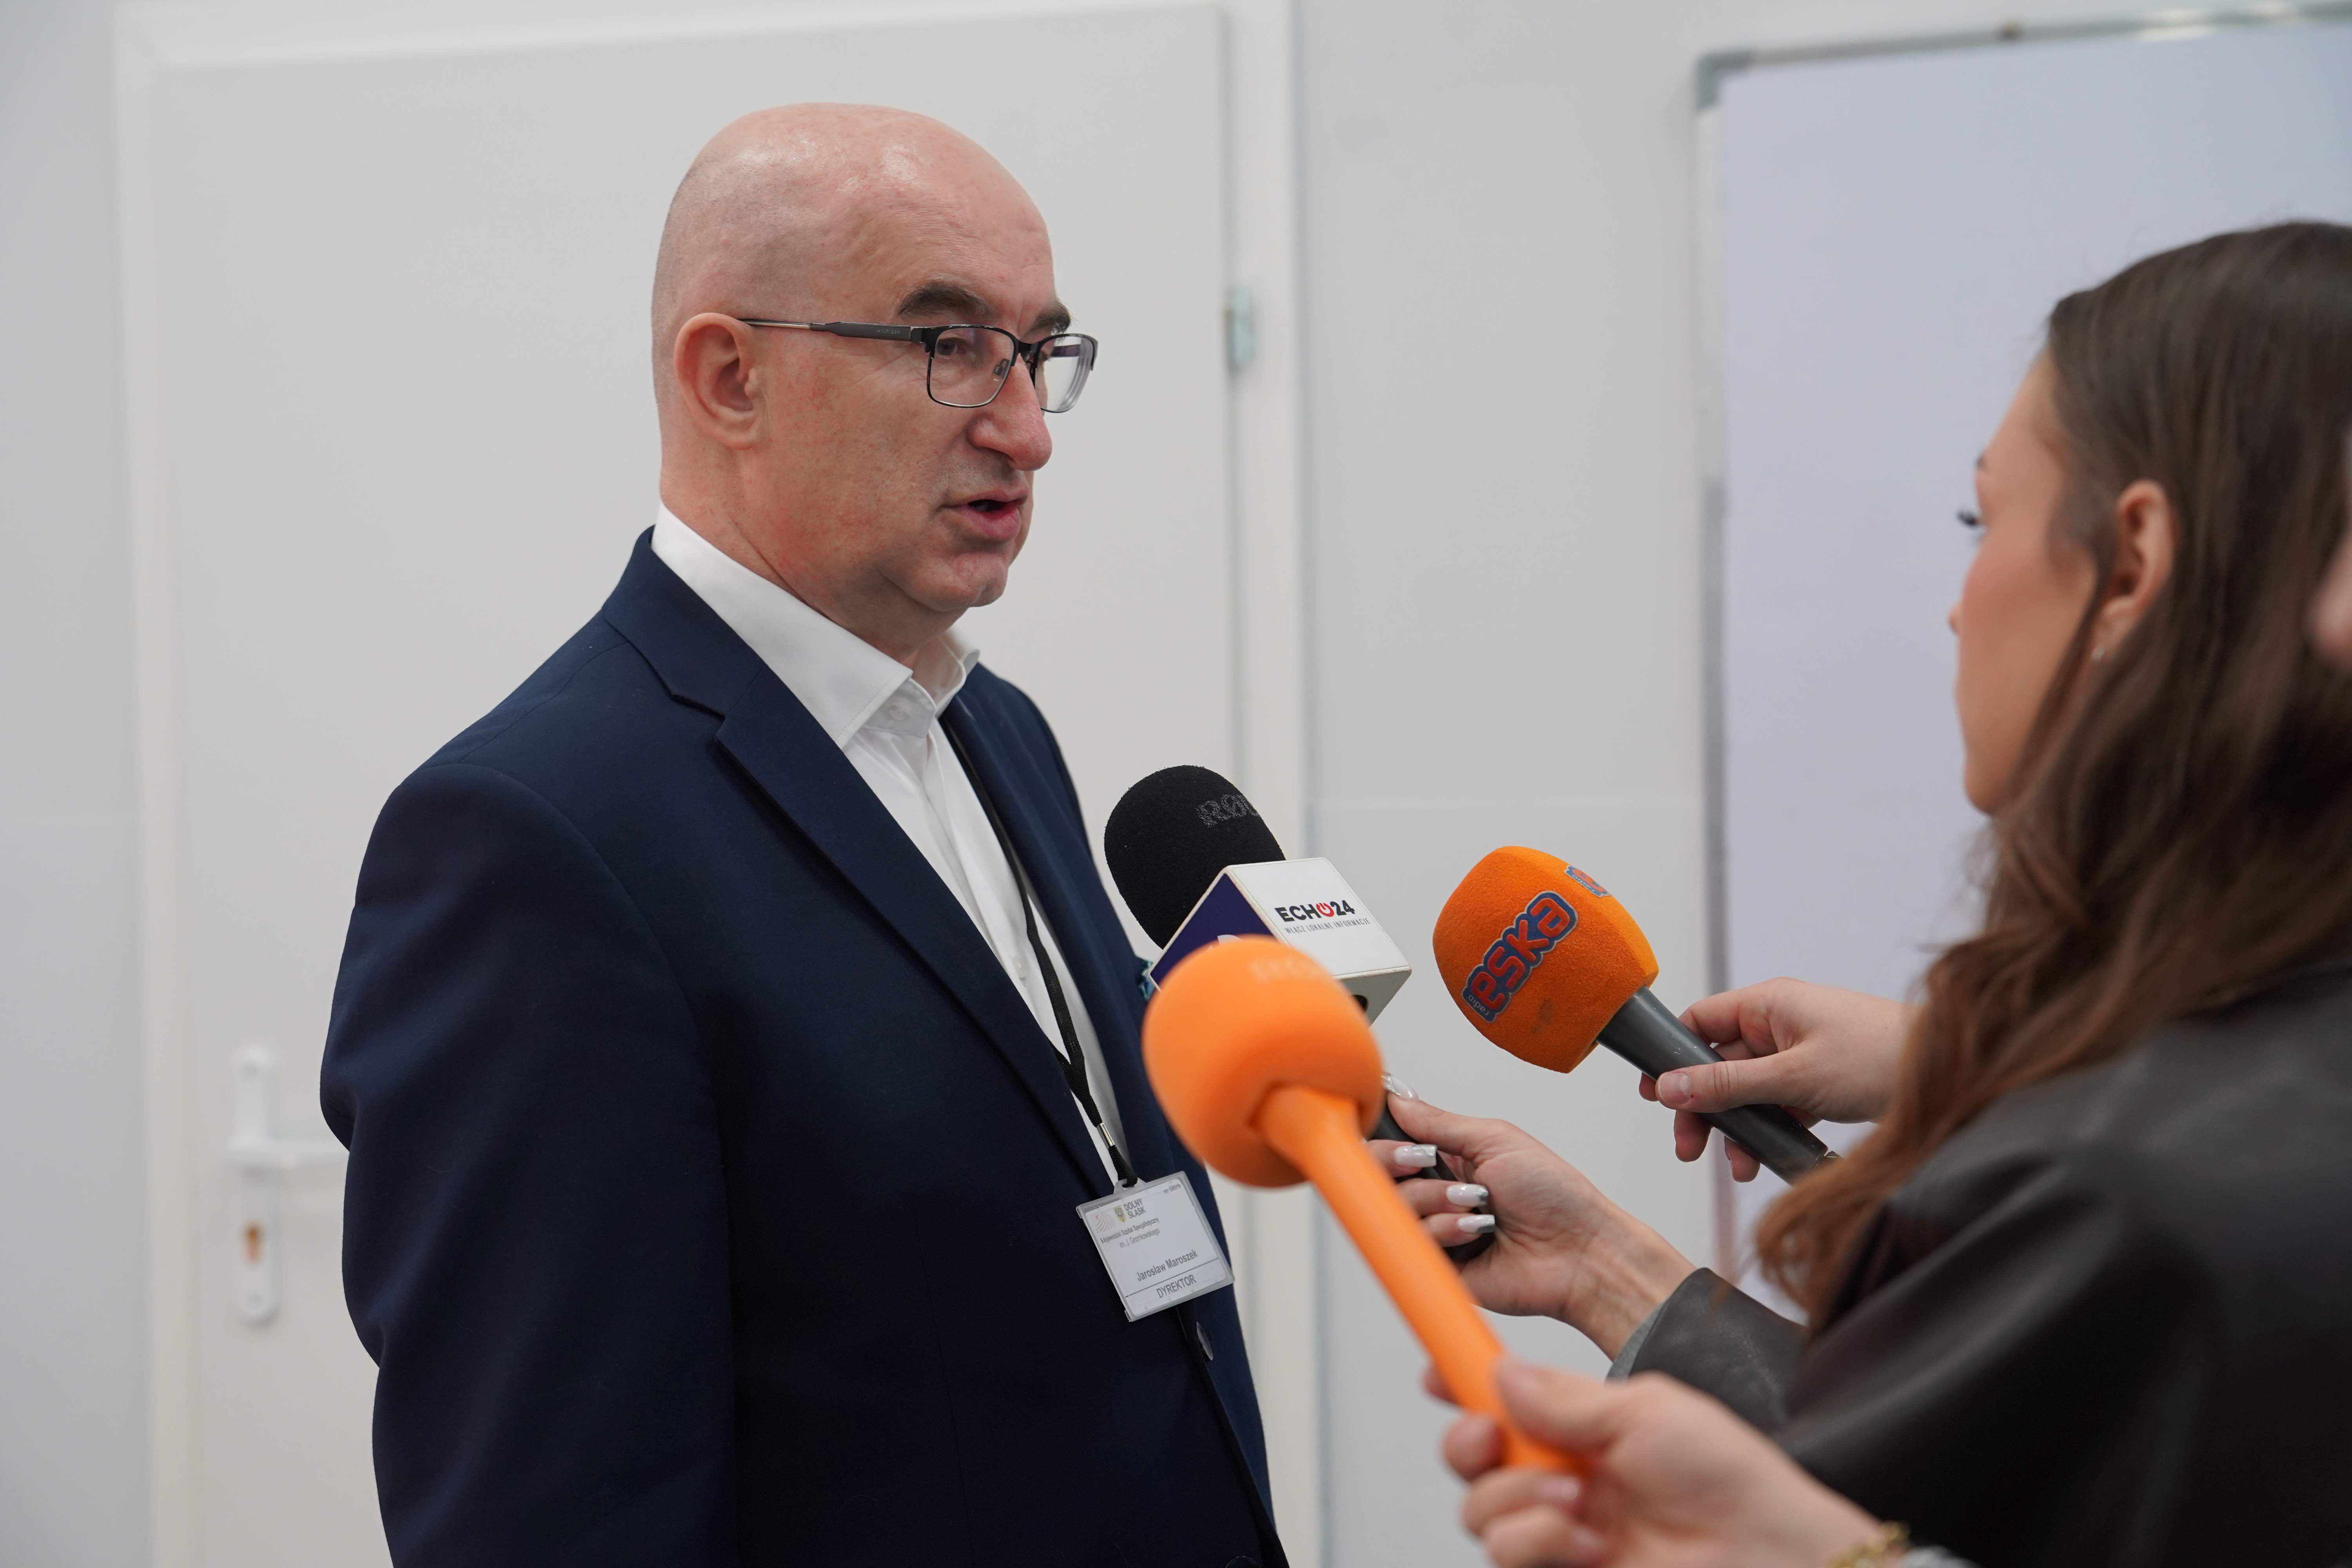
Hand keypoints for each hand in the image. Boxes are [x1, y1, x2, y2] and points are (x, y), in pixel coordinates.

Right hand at [1370, 1093, 1691, 1355]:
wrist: (1581, 1252)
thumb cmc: (1555, 1195)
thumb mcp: (1496, 1139)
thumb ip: (1439, 1122)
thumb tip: (1398, 1098)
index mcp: (1453, 1159)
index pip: (1395, 1142)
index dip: (1388, 1139)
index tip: (1402, 1138)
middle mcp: (1440, 1193)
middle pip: (1381, 1175)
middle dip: (1399, 1164)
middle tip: (1425, 1163)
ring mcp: (1439, 1229)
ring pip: (1395, 1208)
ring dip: (1435, 1200)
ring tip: (1476, 1206)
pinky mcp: (1441, 1265)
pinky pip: (1415, 1243)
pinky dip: (1445, 1231)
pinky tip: (1476, 1232)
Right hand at [1442, 1359, 1880, 1567]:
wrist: (1767, 1556)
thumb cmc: (1730, 1480)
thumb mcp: (1646, 1410)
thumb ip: (1563, 1397)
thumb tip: (1500, 1373)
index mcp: (1584, 1432)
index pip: (1504, 1404)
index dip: (1462, 1384)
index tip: (1434, 1370)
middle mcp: (1564, 1480)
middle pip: (1472, 1461)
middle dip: (1471, 1444)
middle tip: (1495, 1441)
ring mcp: (1562, 1534)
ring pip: (1481, 1513)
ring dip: (1521, 1501)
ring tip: (1581, 1503)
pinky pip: (1508, 1557)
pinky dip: (1540, 1543)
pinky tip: (1589, 1543)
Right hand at [1650, 980, 1910, 1181]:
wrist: (1952, 1076)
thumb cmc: (1879, 1059)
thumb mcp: (1792, 1077)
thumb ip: (1727, 1084)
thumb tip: (1669, 1086)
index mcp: (1769, 1004)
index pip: (1700, 1022)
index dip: (1672, 1057)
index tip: (1655, 1096)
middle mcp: (1781, 1024)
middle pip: (1719, 1063)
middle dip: (1703, 1107)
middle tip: (1689, 1147)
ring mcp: (1801, 1053)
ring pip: (1749, 1090)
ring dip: (1737, 1127)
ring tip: (1738, 1165)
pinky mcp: (1820, 1081)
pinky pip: (1779, 1104)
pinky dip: (1770, 1130)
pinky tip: (1768, 1159)